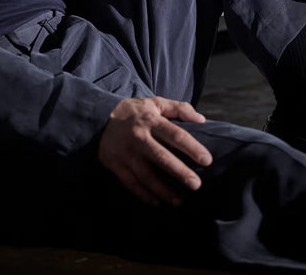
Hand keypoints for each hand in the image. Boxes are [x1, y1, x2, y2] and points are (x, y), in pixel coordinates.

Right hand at [98, 96, 212, 206]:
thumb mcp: (155, 103)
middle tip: (196, 185)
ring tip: (179, 201)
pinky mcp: (116, 164)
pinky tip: (158, 202)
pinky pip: (131, 183)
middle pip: (162, 157)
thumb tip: (201, 120)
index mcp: (150, 120)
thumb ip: (179, 109)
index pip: (175, 135)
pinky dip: (145, 195)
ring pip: (146, 175)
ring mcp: (126, 152)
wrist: (99, 117)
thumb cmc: (134, 112)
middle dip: (180, 172)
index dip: (192, 147)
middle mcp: (138, 137)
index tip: (207, 160)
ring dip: (164, 190)